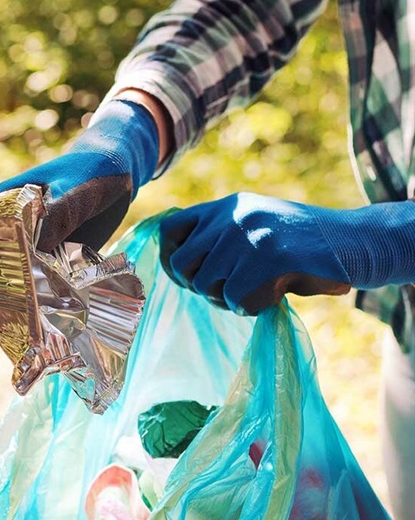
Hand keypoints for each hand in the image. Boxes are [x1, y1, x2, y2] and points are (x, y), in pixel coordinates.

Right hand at [0, 99, 159, 319]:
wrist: (118, 171)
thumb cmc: (93, 171)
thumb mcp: (77, 189)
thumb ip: (57, 215)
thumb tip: (35, 249)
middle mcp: (3, 235)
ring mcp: (24, 255)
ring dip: (2, 316)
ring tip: (14, 341)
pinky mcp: (46, 270)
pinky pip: (30, 297)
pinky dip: (29, 317)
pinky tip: (37, 337)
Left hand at [159, 193, 414, 314]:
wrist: (356, 242)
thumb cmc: (302, 245)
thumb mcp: (254, 226)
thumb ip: (218, 236)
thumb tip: (174, 264)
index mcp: (225, 206)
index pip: (170, 229)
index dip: (170, 259)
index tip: (187, 277)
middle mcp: (231, 215)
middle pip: (181, 264)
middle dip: (198, 286)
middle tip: (225, 293)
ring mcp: (248, 233)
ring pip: (204, 284)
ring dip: (224, 300)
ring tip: (252, 294)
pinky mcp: (268, 256)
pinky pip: (234, 298)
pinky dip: (249, 307)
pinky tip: (270, 298)